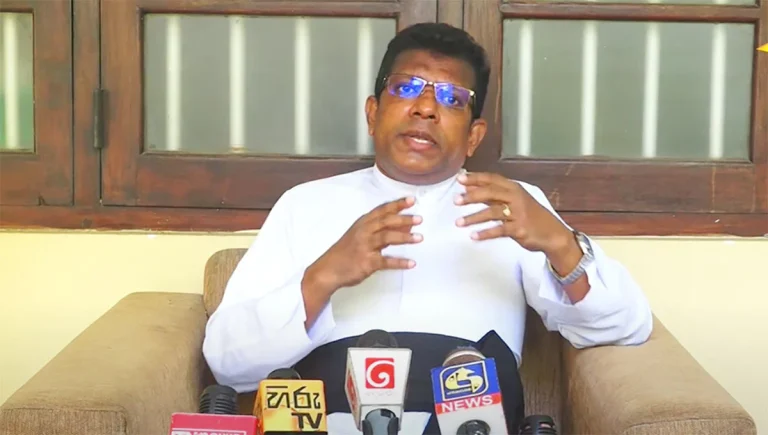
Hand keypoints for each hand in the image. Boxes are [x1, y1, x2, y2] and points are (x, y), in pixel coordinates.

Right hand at [307, 196, 421, 294]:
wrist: (328, 269)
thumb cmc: (346, 252)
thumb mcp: (360, 236)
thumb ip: (382, 230)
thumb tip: (406, 226)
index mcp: (363, 223)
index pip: (382, 210)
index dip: (397, 204)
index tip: (412, 200)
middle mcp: (364, 232)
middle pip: (386, 222)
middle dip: (403, 219)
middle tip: (419, 218)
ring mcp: (364, 247)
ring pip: (387, 238)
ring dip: (404, 238)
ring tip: (420, 238)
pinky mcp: (366, 262)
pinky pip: (386, 261)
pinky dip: (399, 262)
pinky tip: (411, 263)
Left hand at [454, 172, 573, 256]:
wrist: (552, 234)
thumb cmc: (530, 216)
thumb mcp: (514, 201)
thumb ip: (493, 195)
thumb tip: (470, 189)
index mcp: (514, 188)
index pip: (492, 179)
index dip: (476, 178)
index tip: (460, 179)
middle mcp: (516, 198)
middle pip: (490, 193)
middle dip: (471, 196)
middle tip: (456, 200)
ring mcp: (518, 214)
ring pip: (492, 212)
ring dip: (473, 217)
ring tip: (458, 222)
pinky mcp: (519, 229)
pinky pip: (499, 230)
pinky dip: (485, 233)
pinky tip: (473, 236)